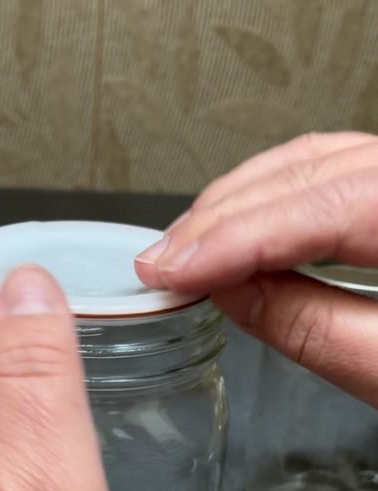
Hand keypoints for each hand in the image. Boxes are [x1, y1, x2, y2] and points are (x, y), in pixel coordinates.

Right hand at [135, 131, 377, 407]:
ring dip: (240, 202)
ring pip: (313, 162)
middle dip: (221, 218)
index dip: (233, 240)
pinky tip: (239, 227)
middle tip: (158, 262)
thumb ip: (314, 328)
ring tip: (185, 246)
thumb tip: (232, 293)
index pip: (316, 207)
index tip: (170, 272)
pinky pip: (333, 172)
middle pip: (306, 173)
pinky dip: (276, 197)